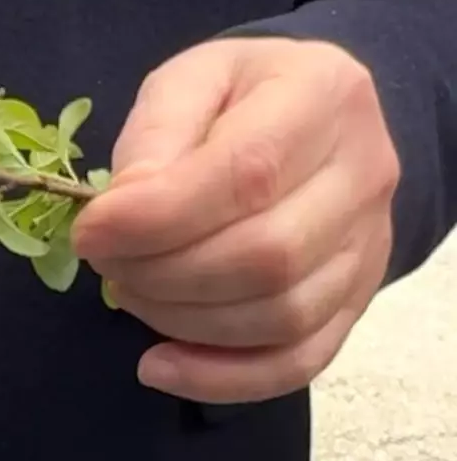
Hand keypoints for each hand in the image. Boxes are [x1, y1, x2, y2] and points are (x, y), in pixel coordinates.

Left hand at [72, 38, 399, 403]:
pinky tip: (158, 366)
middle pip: (268, 256)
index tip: (90, 232)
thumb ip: (156, 133)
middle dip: (163, 273)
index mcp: (322, 96)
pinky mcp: (356, 301)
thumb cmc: (236, 95)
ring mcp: (369, 246)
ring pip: (281, 316)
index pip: (247, 174)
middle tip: (106, 262)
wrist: (309, 116)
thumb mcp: (187, 81)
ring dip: (182, 321)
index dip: (157, 217)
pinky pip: (298, 362)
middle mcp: (365, 174)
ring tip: (128, 291)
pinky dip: (220, 379)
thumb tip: (127, 206)